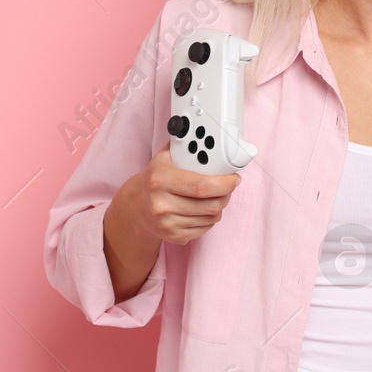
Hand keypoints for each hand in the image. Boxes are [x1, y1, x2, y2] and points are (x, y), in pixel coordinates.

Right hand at [108, 145, 240, 247]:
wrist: (137, 206)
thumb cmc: (157, 178)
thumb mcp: (164, 158)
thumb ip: (185, 146)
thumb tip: (208, 134)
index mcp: (160, 180)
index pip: (202, 186)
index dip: (224, 183)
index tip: (234, 178)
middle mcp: (162, 204)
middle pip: (211, 205)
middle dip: (226, 194)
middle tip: (229, 186)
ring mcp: (168, 224)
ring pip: (212, 217)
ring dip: (219, 206)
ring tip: (214, 196)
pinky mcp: (175, 237)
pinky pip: (205, 228)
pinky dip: (209, 218)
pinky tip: (202, 208)